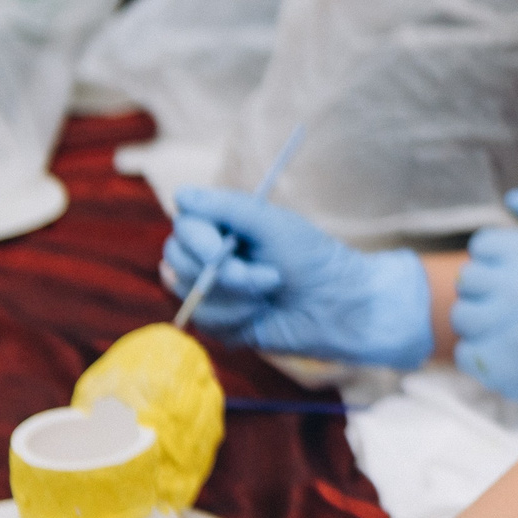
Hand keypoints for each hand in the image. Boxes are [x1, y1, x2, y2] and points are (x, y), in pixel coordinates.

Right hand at [163, 187, 431, 368]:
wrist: (339, 307)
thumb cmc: (312, 259)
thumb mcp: (273, 226)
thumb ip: (228, 208)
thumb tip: (181, 195)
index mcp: (225, 227)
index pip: (185, 227)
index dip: (197, 241)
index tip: (220, 251)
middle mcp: (213, 257)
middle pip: (177, 262)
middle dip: (224, 275)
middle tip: (269, 278)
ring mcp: (214, 290)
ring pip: (190, 295)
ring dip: (236, 298)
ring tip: (271, 293)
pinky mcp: (221, 321)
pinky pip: (206, 322)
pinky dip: (237, 318)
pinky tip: (262, 314)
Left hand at [452, 190, 517, 413]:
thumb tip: (511, 198)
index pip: (483, 244)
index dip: (496, 257)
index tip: (517, 273)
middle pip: (467, 279)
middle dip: (486, 289)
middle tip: (514, 303)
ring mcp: (510, 333)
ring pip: (462, 316)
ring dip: (480, 322)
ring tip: (510, 327)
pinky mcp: (500, 369)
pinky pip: (465, 353)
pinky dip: (481, 355)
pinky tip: (509, 352)